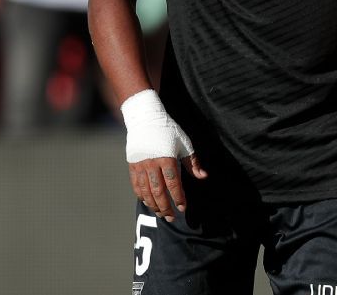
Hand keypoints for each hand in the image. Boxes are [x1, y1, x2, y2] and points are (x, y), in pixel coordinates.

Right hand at [122, 90, 207, 221]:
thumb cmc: (169, 130)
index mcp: (167, 158)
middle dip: (166, 207)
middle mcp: (152, 164)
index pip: (173, 183)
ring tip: (161, 214)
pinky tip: (148, 203)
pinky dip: (141, 196)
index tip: (183, 208)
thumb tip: (203, 177)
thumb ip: (193, 162)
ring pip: (146, 191)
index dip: (178, 197)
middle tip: (172, 218)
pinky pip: (136, 185)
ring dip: (154, 205)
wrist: (145, 118)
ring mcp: (140, 165)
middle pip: (158, 191)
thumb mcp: (185, 143)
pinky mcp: (132, 165)